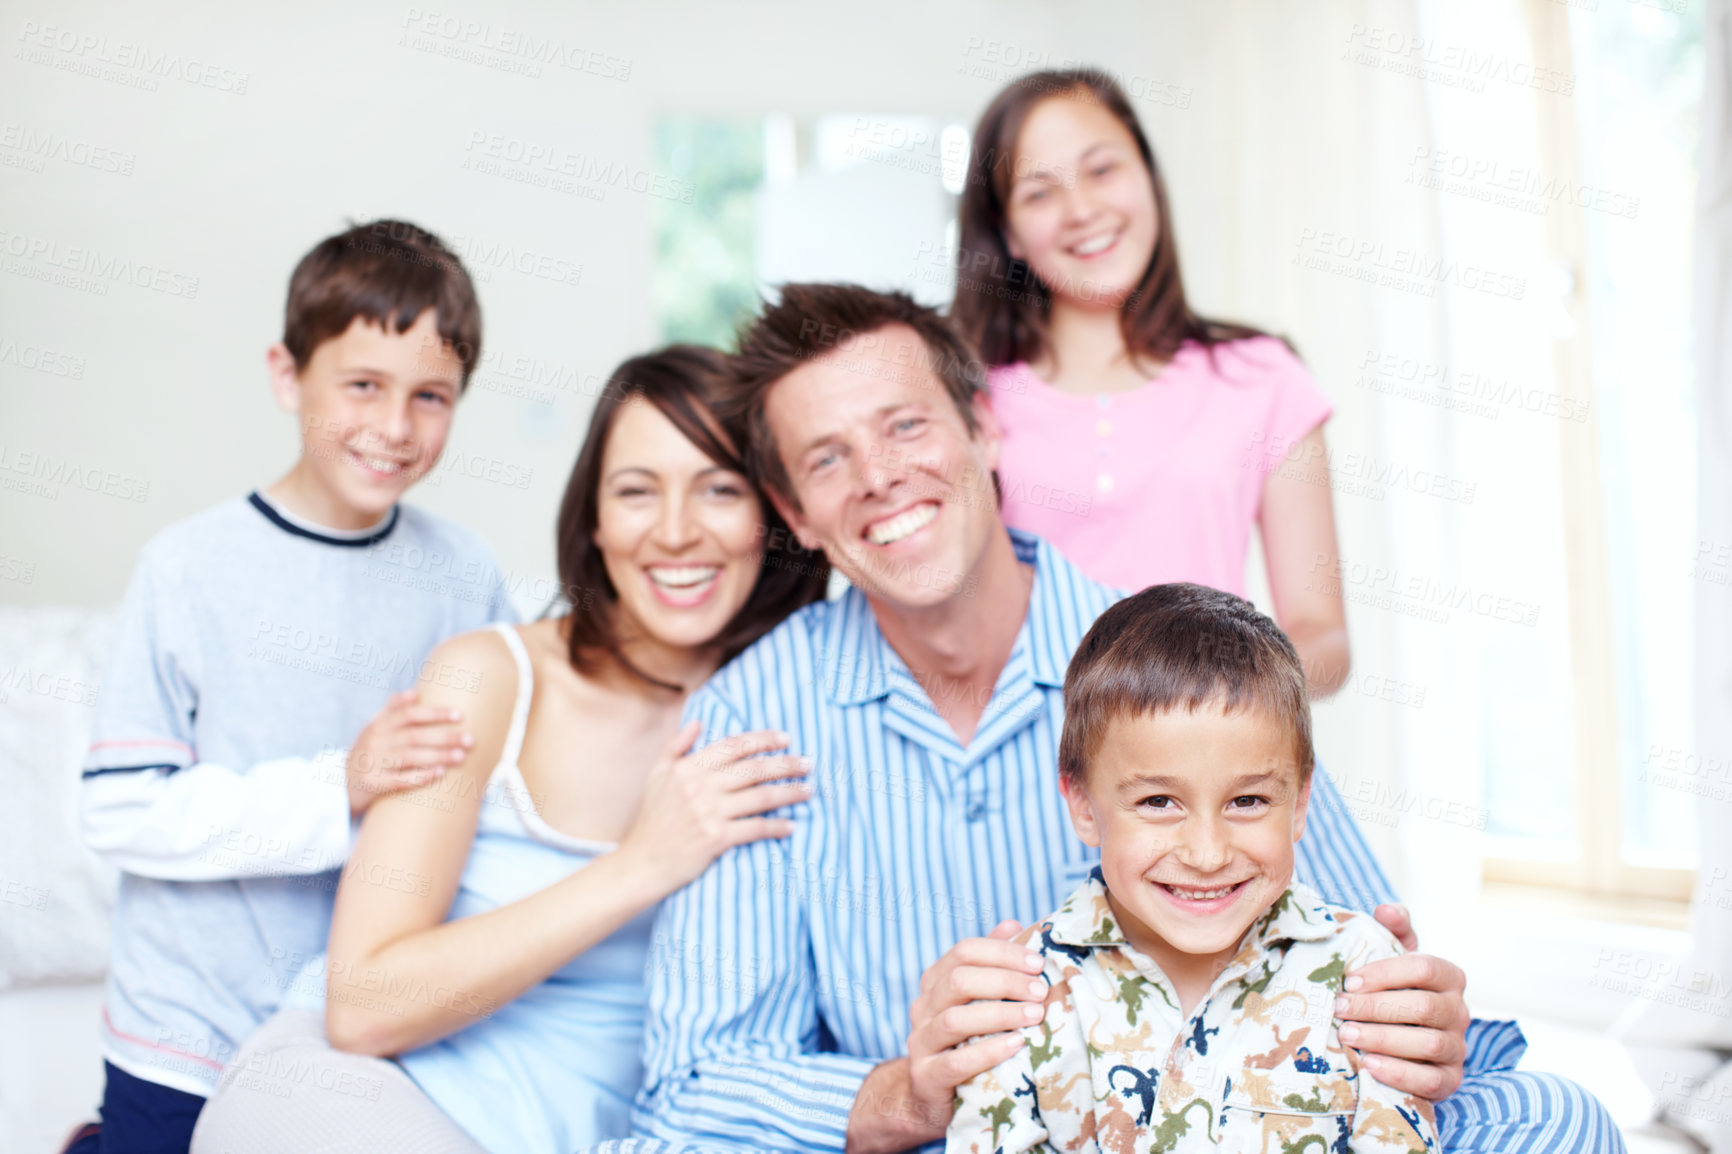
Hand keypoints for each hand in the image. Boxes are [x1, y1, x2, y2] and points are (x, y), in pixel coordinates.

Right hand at [346, 690, 472, 814]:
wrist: (341, 784)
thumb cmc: (369, 753)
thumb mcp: (374, 729)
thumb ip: (393, 711)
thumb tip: (414, 693)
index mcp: (379, 725)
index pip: (409, 714)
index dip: (435, 713)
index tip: (460, 715)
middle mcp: (375, 741)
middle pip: (414, 736)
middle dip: (444, 737)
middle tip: (470, 739)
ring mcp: (373, 762)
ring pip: (410, 757)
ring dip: (438, 756)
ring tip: (461, 757)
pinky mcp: (373, 784)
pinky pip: (400, 780)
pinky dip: (420, 776)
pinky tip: (439, 774)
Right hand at [617, 722, 809, 894]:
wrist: (642, 863)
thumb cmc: (651, 819)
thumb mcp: (656, 775)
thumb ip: (676, 746)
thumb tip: (698, 723)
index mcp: (688, 768)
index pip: (734, 745)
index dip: (763, 739)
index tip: (786, 739)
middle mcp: (699, 787)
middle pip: (754, 769)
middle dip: (786, 764)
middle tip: (808, 764)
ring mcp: (708, 813)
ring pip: (761, 797)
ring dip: (789, 793)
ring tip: (808, 790)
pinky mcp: (715, 839)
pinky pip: (755, 828)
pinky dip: (777, 827)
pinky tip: (791, 826)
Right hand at [903, 923, 1044, 1133]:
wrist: (928, 1095)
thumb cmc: (964, 1040)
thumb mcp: (975, 1000)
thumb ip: (990, 964)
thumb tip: (1013, 924)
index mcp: (935, 982)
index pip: (964, 951)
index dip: (1002, 952)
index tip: (1037, 961)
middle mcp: (923, 1007)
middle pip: (958, 981)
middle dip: (1005, 981)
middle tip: (1041, 990)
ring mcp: (921, 1042)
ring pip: (954, 1020)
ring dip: (1000, 1014)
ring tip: (1035, 1016)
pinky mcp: (926, 1076)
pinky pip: (955, 1062)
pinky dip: (987, 1052)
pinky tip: (1016, 1045)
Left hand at [1338, 906, 1469, 1101]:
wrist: (1402, 1043)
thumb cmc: (1393, 992)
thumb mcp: (1393, 958)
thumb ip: (1392, 931)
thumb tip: (1387, 910)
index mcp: (1449, 977)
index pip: (1424, 967)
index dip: (1385, 973)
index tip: (1349, 980)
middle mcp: (1459, 1011)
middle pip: (1424, 1006)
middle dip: (1377, 1007)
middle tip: (1340, 1009)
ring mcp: (1458, 1048)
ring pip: (1429, 1043)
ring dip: (1383, 1039)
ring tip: (1347, 1034)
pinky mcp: (1450, 1080)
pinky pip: (1432, 1080)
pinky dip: (1399, 1073)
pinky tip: (1368, 1065)